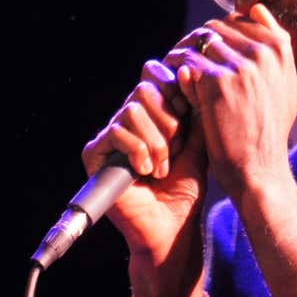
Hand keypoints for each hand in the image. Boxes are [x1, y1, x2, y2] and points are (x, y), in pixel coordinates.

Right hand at [82, 31, 216, 296]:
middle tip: (176, 149)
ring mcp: (111, 134)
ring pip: (132, 108)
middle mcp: (130, 117)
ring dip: (156, 141)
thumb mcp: (200, 140)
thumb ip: (196, 107)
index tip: (189, 125)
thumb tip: (192, 70)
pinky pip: (116, 131)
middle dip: (169, 120)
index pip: (159, 76)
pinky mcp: (96, 152)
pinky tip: (146, 171)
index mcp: (153, 110)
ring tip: (162, 167)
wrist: (172, 226)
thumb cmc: (186, 187)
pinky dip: (137, 150)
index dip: (177, 95)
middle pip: (146, 88)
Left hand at [177, 3, 296, 202]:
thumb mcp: (284, 84)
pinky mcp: (217, 81)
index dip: (220, 40)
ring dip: (189, 60)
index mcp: (280, 48)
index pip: (238, 21)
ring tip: (188, 84)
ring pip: (199, 44)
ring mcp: (241, 64)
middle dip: (201, 46)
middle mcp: (264, 51)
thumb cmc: (268, 130)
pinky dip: (183, 78)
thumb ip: (276, 44)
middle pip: (216, 29)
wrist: (259, 168)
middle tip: (191, 69)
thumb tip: (257, 7)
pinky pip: (189, 64)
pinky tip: (185, 96)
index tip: (211, 59)